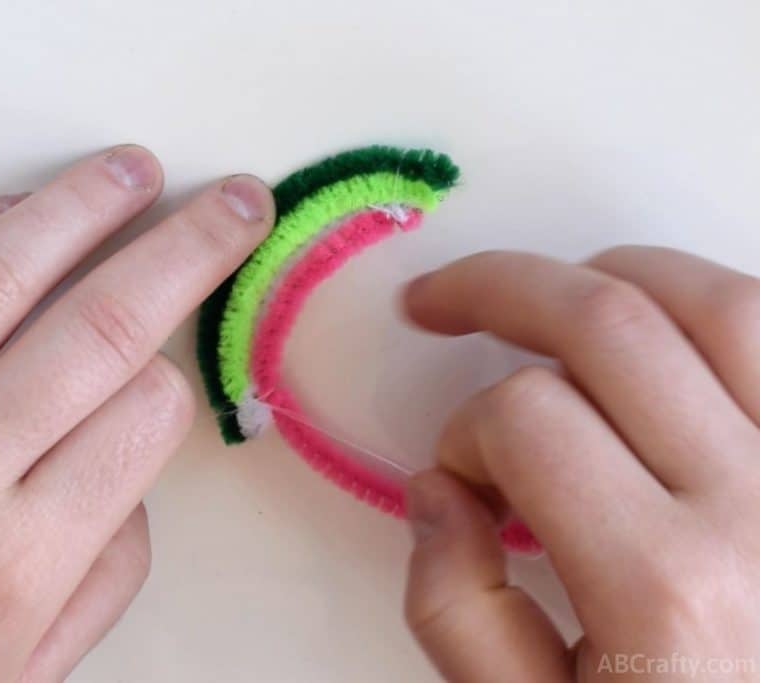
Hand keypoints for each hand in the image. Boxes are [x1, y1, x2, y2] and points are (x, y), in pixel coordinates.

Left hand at [0, 146, 273, 680]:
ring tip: (127, 172)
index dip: (178, 374)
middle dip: (186, 249)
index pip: (144, 413)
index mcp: (15, 563)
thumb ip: (100, 571)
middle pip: (100, 326)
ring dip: (75, 209)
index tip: (178, 363)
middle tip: (230, 206)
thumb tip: (129, 469)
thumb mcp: (20, 674)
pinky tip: (0, 210)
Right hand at [401, 248, 759, 680]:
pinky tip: (666, 331)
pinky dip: (718, 311)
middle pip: (609, 323)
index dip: (462, 431)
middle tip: (443, 297)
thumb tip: (436, 490)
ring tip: (555, 293)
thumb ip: (458, 614)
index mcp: (667, 593)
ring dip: (616, 275)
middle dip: (500, 287)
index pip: (525, 419)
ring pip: (717, 302)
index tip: (461, 474)